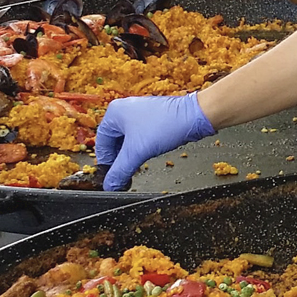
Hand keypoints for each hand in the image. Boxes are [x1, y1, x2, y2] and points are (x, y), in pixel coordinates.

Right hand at [94, 93, 215, 190]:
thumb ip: (120, 171)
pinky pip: (140, 137)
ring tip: (134, 169)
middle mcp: (125, 110)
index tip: (110, 177)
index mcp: (114, 113)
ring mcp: (139, 113)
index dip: (105, 162)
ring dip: (130, 155)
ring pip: (128, 140)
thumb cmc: (165, 126)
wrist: (194, 117)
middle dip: (119, 160)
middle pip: (114, 141)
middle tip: (122, 175)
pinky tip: (145, 157)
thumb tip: (110, 185)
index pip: (101, 143)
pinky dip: (140, 148)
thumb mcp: (137, 152)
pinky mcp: (153, 118)